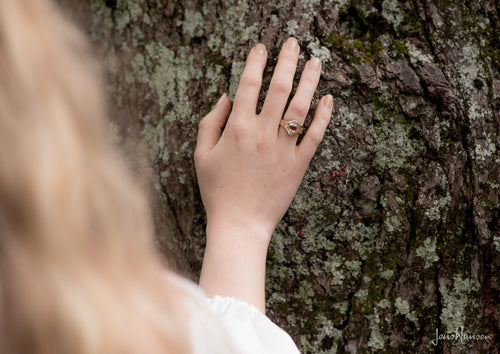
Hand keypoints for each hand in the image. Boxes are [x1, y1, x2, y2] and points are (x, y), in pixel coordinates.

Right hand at [195, 37, 332, 310]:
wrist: (240, 224)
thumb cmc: (217, 191)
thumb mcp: (201, 155)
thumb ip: (210, 123)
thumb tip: (225, 98)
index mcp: (237, 129)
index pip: (248, 85)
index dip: (255, 62)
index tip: (261, 47)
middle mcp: (262, 133)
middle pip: (278, 88)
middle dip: (287, 61)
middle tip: (294, 43)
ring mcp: (283, 148)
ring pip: (300, 106)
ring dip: (309, 81)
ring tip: (316, 61)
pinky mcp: (299, 164)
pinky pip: (315, 135)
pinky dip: (323, 116)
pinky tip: (328, 99)